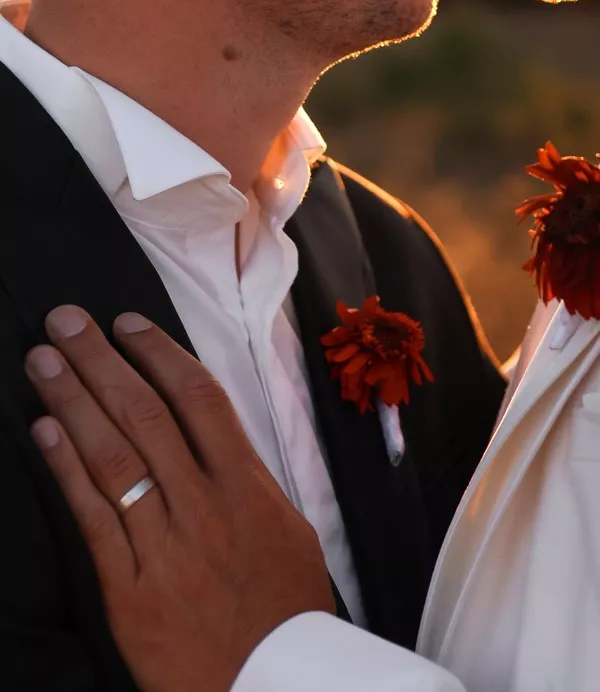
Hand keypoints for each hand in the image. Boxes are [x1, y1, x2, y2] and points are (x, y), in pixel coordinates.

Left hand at [26, 306, 334, 691]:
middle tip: (67, 320)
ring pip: (113, 456)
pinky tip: (45, 432)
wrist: (273, 685)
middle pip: (145, 414)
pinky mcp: (130, 589)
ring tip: (44, 361)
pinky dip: (67, 470)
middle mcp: (204, 505)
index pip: (199, 399)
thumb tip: (211, 433)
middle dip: (101, 360)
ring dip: (73, 401)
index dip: (159, 353)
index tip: (128, 324)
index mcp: (247, 486)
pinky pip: (94, 519)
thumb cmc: (286, 606)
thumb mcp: (288, 528)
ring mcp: (165, 545)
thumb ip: (247, 476)